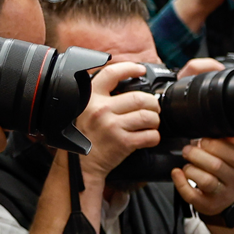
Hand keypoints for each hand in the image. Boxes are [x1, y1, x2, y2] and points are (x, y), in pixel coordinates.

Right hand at [75, 61, 162, 179]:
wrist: (79, 166)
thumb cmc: (83, 137)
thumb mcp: (83, 110)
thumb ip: (99, 97)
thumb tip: (125, 85)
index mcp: (90, 98)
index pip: (112, 74)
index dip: (129, 68)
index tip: (140, 70)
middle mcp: (100, 109)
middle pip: (140, 98)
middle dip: (152, 103)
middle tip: (153, 108)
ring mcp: (112, 126)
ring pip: (148, 116)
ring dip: (154, 120)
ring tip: (151, 123)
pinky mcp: (122, 142)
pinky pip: (150, 135)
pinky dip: (154, 137)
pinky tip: (148, 137)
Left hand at [172, 137, 233, 215]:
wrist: (227, 200)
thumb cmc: (226, 172)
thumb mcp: (233, 155)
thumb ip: (228, 140)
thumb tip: (221, 124)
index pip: (232, 153)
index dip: (215, 145)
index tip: (202, 140)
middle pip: (217, 166)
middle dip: (198, 155)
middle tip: (187, 150)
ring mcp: (222, 194)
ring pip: (206, 181)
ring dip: (191, 169)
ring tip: (186, 164)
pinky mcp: (207, 205)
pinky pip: (192, 195)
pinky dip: (181, 183)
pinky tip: (176, 173)